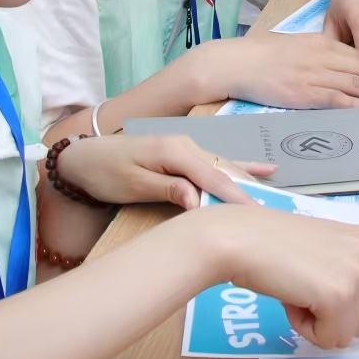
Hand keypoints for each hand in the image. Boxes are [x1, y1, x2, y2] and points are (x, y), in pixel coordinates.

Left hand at [56, 134, 272, 209]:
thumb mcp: (133, 184)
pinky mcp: (185, 155)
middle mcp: (187, 145)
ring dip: (248, 181)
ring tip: (275, 194)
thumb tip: (198, 199)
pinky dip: (240, 167)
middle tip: (272, 211)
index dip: (234, 195)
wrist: (83, 158)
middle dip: (248, 189)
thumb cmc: (106, 173)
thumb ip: (168, 189)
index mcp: (175, 151)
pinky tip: (266, 169)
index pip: (212, 176)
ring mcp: (188, 147)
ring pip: (224, 166)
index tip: (254, 213)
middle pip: (224, 169)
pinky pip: (217, 163)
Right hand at [202, 205, 358, 347]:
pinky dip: (307, 328)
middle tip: (306, 286)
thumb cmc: (275, 249)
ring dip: (320, 323)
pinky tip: (293, 295)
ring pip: (350, 334)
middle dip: (335, 317)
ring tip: (297, 287)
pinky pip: (330, 338)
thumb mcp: (328, 263)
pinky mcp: (342, 292)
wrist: (242, 238)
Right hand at [217, 34, 358, 109]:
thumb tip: (343, 72)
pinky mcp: (302, 92)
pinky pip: (334, 98)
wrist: (237, 62)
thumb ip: (322, 57)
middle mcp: (323, 56)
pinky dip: (355, 104)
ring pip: (355, 84)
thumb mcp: (299, 48)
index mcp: (324, 44)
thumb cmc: (264, 57)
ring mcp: (313, 74)